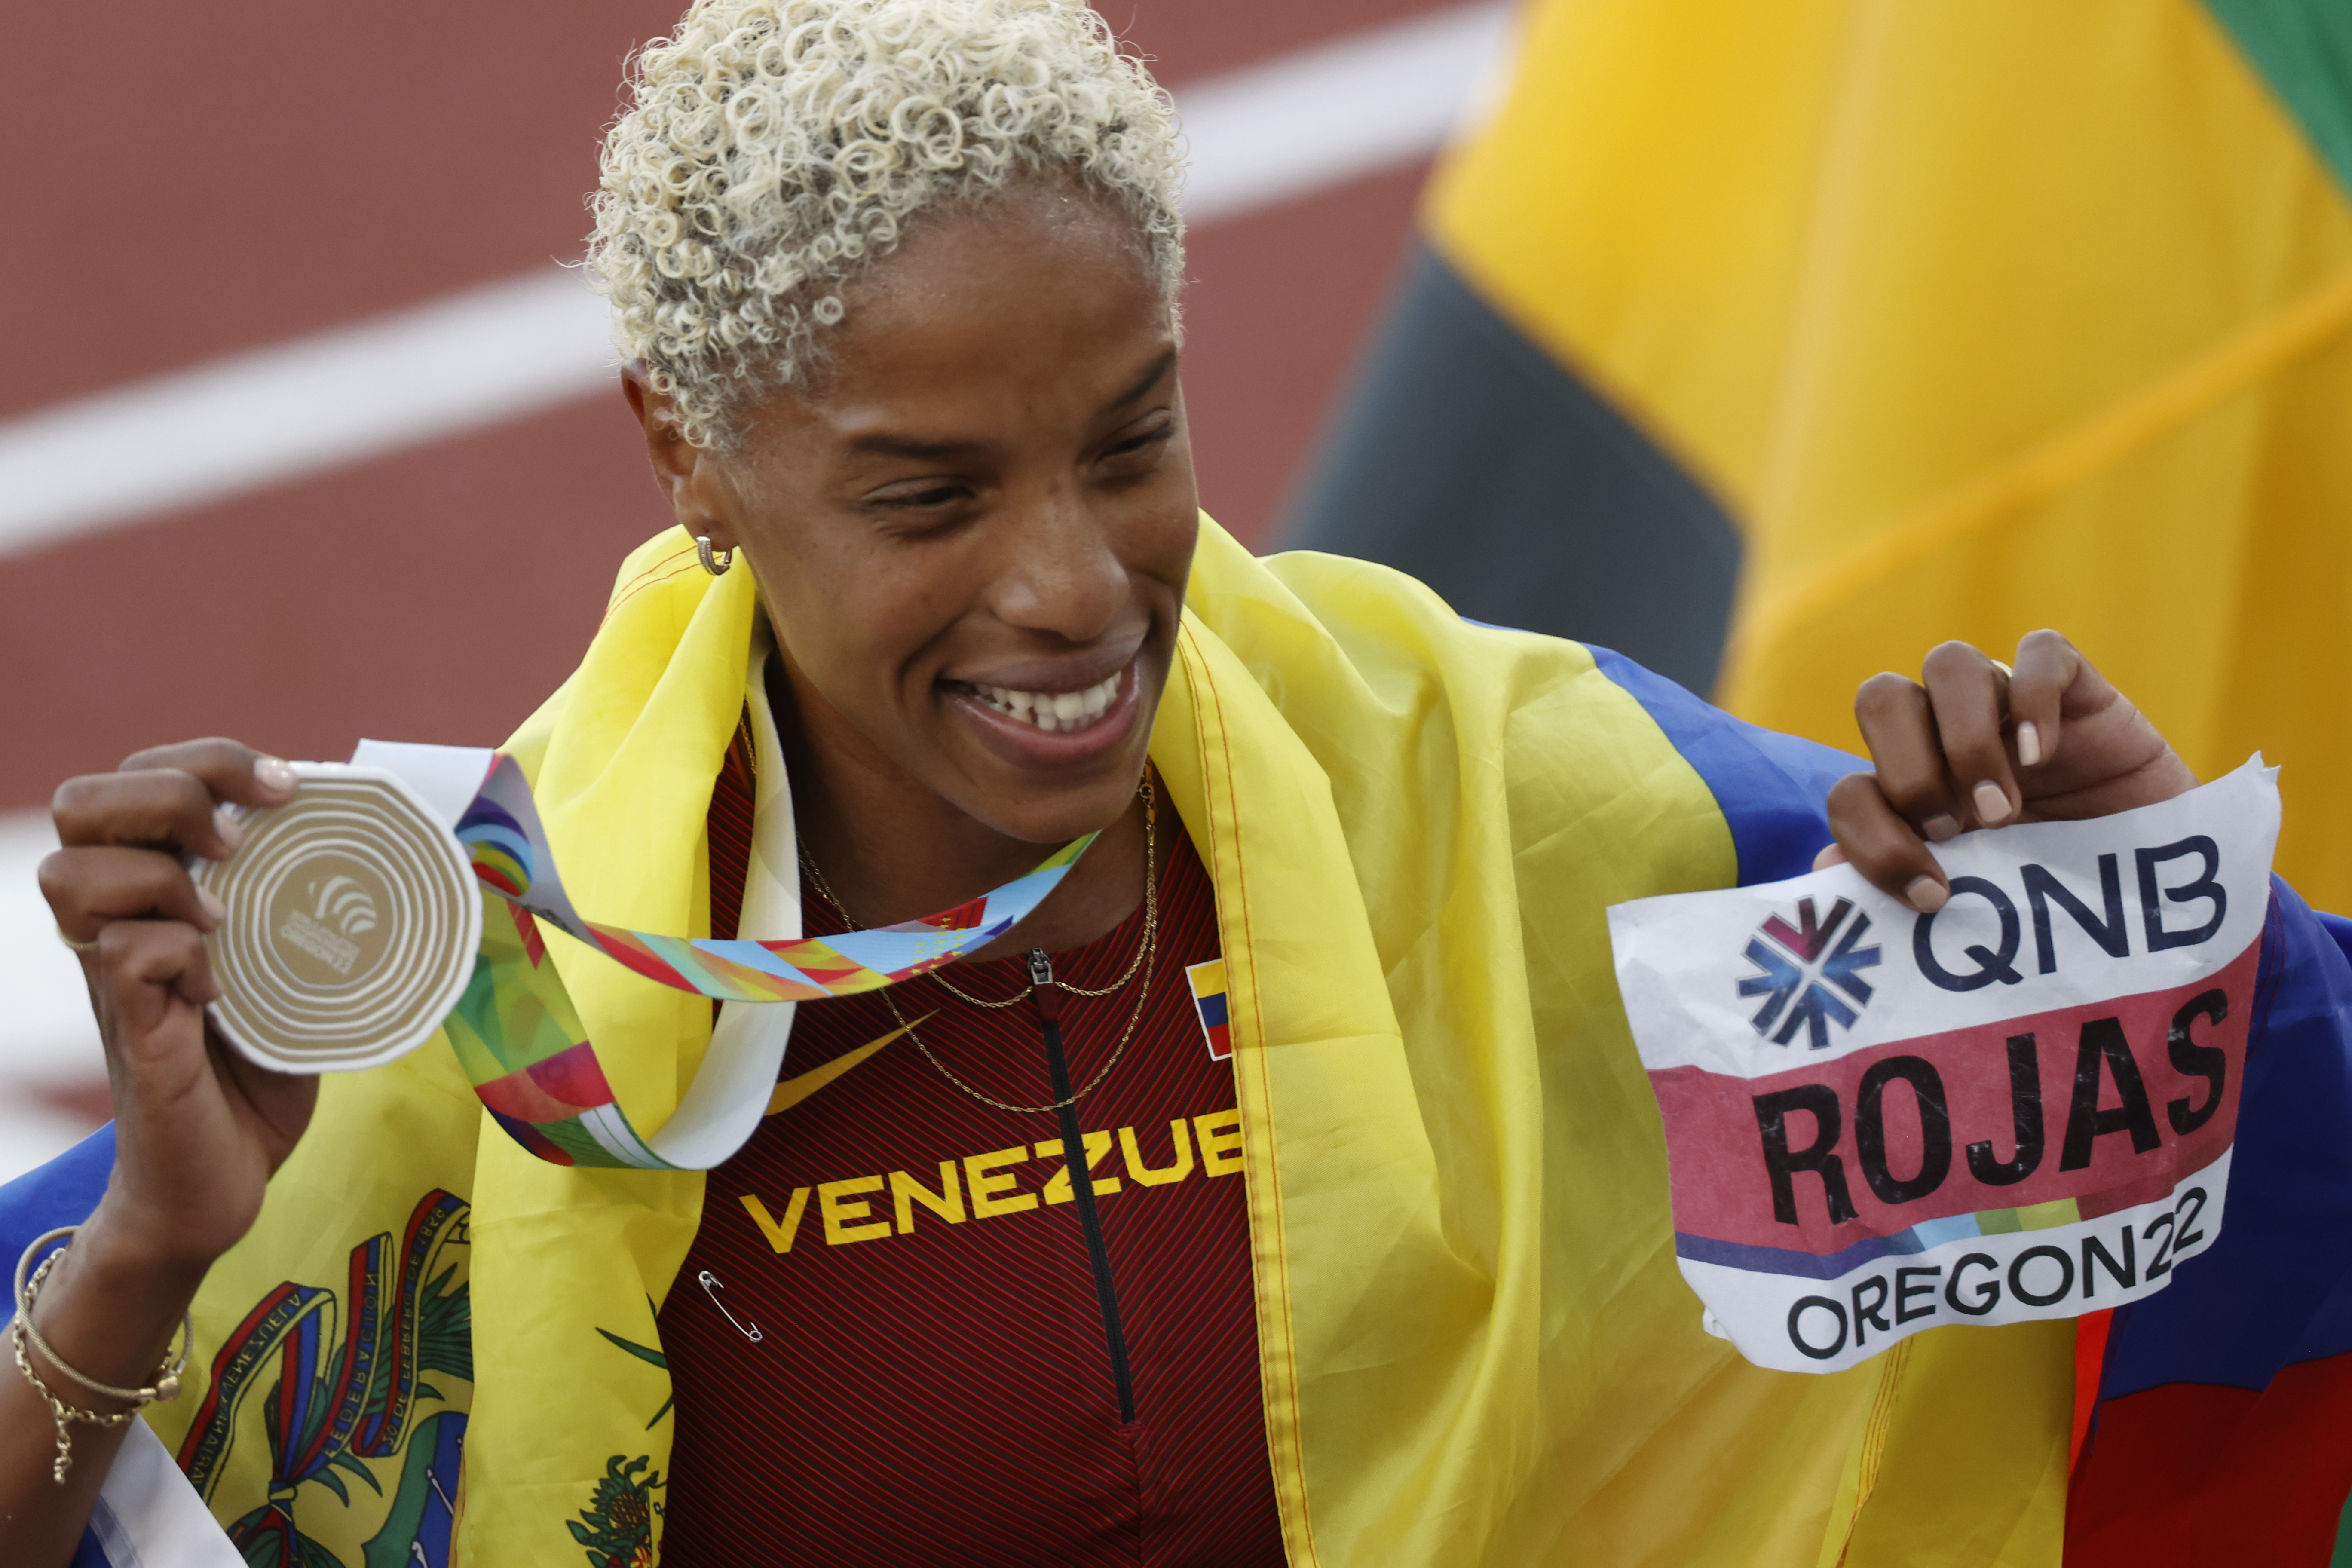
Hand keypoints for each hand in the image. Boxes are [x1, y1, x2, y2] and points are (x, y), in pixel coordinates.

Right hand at [39, 740, 318, 1276]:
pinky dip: (176, 953)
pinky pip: (122, 955)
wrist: (219, 1186)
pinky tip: (217, 987)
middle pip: (82, 803)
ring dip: (160, 875)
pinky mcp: (132, 1034)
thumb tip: (415, 858)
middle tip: (242, 836)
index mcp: (159, 897)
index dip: (204, 758)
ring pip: (74, 872)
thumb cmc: (259, 1076)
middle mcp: (119, 925)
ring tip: (224, 917)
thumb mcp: (296, 978)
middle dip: (169, 791)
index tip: (284, 785)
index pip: (137, 778)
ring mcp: (114, 978)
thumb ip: (317, 919)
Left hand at [1820, 630, 2197, 911]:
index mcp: (1910, 791)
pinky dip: (2035, 697)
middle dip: (1907, 772)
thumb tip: (1823, 866)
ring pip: (1948, 663)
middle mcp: (1946, 736)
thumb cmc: (2059, 891)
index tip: (1929, 895)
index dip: (1871, 840)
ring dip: (1963, 738)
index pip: (1851, 789)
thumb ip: (1906, 884)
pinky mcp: (2077, 688)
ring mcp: (2008, 705)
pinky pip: (2042, 651)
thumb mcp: (1981, 896)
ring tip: (2001, 808)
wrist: (2160, 884)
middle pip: (1880, 698)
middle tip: (1955, 830)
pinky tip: (2043, 754)